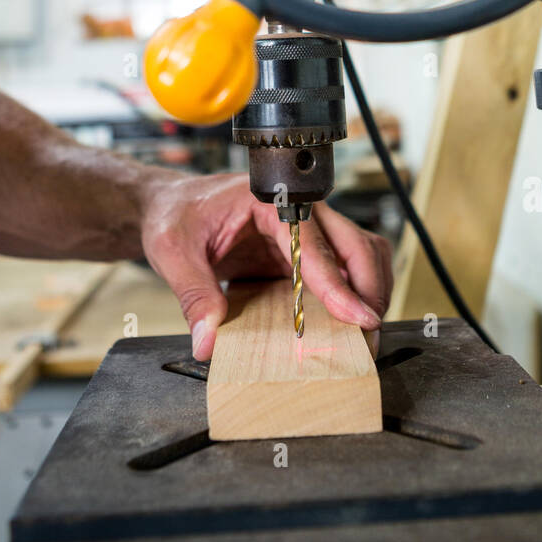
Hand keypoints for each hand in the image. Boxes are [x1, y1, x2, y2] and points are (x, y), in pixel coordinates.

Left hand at [140, 170, 391, 359]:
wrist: (171, 206)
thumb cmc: (175, 215)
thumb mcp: (173, 251)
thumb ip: (193, 295)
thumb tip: (208, 340)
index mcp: (268, 201)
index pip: (315, 244)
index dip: (338, 285)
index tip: (359, 317)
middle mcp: (296, 212)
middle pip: (354, 243)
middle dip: (369, 287)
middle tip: (367, 333)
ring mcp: (304, 232)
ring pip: (360, 253)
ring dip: (370, 289)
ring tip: (365, 332)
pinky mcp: (302, 254)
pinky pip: (342, 270)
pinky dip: (355, 293)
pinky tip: (348, 321)